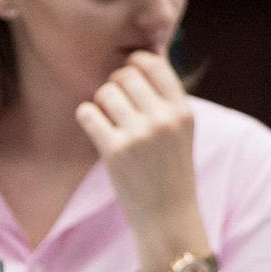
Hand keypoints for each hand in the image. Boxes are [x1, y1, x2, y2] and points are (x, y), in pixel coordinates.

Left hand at [76, 51, 209, 271]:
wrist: (168, 217)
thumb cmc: (171, 171)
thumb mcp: (181, 131)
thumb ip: (166, 97)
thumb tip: (146, 53)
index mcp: (183, 112)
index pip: (155, 63)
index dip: (136, 62)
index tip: (129, 73)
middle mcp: (163, 119)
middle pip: (125, 75)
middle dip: (116, 84)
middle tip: (117, 104)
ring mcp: (139, 135)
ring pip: (105, 92)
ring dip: (101, 102)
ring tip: (109, 120)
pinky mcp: (114, 151)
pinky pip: (87, 113)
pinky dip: (87, 116)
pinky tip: (97, 129)